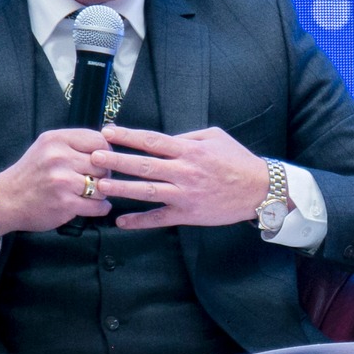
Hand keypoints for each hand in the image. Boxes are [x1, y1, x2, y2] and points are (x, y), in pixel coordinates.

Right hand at [0, 128, 113, 233]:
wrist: (5, 200)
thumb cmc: (30, 173)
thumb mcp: (47, 147)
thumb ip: (74, 142)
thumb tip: (110, 137)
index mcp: (56, 140)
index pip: (99, 141)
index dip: (106, 152)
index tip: (100, 161)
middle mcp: (59, 158)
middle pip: (104, 165)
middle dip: (103, 174)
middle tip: (94, 180)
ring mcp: (62, 181)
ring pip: (103, 186)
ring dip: (101, 192)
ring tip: (89, 193)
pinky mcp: (65, 203)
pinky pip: (99, 206)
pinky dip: (100, 207)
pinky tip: (91, 205)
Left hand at [90, 125, 270, 229]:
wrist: (259, 190)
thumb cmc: (238, 161)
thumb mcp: (215, 137)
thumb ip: (188, 136)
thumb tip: (164, 139)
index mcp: (189, 151)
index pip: (152, 141)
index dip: (128, 136)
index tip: (108, 132)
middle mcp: (184, 172)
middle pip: (144, 166)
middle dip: (117, 160)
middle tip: (94, 157)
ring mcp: (185, 195)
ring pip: (147, 191)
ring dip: (122, 188)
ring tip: (100, 185)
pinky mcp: (188, 214)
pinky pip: (159, 218)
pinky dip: (139, 221)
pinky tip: (121, 221)